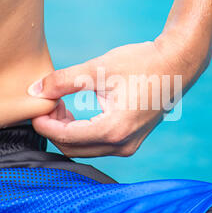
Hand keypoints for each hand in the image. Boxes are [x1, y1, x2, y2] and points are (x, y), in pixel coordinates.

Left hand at [28, 37, 202, 157]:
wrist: (176, 65)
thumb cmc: (141, 64)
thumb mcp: (98, 69)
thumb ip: (63, 81)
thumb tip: (35, 91)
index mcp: (114, 129)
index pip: (66, 137)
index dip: (44, 124)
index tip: (35, 107)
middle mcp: (122, 145)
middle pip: (73, 148)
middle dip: (54, 128)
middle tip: (49, 103)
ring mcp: (129, 146)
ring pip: (84, 149)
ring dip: (67, 131)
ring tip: (62, 104)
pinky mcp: (131, 141)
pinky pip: (98, 145)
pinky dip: (82, 132)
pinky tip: (77, 112)